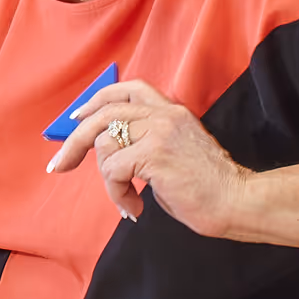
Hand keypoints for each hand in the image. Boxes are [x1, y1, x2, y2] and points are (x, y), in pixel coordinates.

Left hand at [46, 76, 254, 238]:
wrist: (238, 201)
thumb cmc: (208, 188)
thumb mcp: (174, 153)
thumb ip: (146, 143)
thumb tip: (107, 152)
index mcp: (172, 111)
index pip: (127, 89)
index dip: (97, 100)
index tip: (77, 117)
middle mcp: (165, 114)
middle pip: (104, 114)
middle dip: (75, 140)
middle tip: (60, 165)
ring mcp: (159, 131)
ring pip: (105, 145)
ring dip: (108, 179)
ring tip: (127, 200)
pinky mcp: (154, 154)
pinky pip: (113, 170)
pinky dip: (117, 193)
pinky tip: (134, 208)